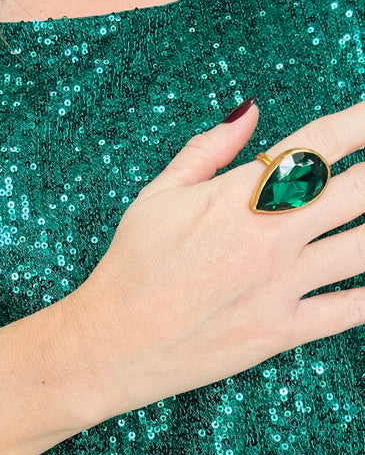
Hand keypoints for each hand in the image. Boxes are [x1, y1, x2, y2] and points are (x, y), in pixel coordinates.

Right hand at [70, 101, 364, 420]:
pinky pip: (350, 310)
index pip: (320, 143)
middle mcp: (270, 234)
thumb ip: (208, 149)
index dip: (361, 122)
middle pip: (359, 190)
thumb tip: (249, 112)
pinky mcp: (282, 330)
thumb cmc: (130, 266)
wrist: (114, 342)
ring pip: (364, 247)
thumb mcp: (158, 195)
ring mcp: (281, 284)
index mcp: (240, 194)